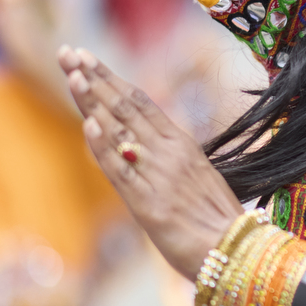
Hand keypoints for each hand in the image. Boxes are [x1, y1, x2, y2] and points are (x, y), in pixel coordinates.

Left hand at [60, 46, 244, 276]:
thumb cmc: (218, 221)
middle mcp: (169, 153)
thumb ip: (171, 161)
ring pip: (120, 130)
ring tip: (72, 74)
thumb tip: (141, 149)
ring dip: (93, 101)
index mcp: (182, 144)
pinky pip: (120, 171)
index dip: (111, 78)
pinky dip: (103, 147)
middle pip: (125, 107)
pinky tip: (88, 123)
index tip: (87, 58)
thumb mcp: (198, 179)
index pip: (140, 101)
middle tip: (68, 53)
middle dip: (94, 78)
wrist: (237, 251)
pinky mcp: (148, 204)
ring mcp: (158, 176)